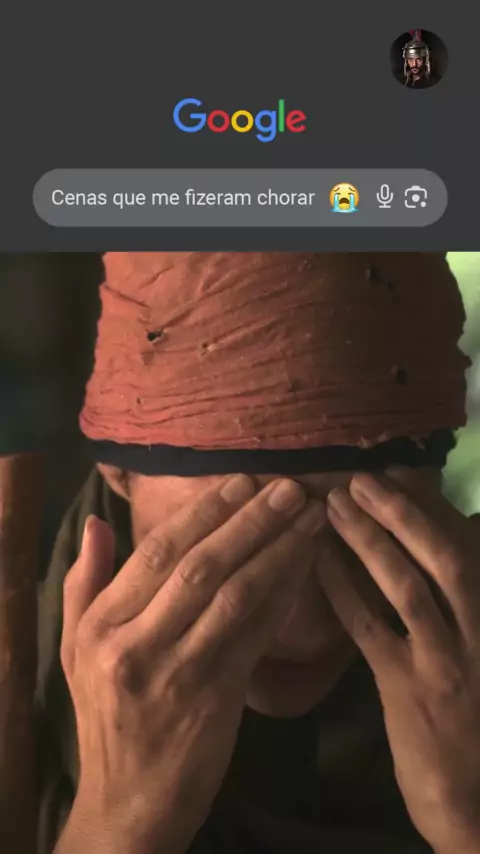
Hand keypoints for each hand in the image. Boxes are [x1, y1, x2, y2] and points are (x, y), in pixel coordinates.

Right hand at [58, 474, 324, 853]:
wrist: (128, 801)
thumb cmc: (104, 715)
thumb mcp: (74, 649)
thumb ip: (83, 583)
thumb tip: (96, 522)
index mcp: (101, 626)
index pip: (156, 552)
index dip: (205, 512)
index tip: (243, 481)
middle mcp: (137, 645)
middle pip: (202, 567)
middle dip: (252, 521)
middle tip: (290, 488)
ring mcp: (179, 673)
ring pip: (237, 596)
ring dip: (279, 552)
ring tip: (310, 518)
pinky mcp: (218, 698)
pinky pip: (257, 635)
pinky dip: (284, 597)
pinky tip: (307, 569)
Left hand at [318, 468, 479, 853]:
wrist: (477, 799)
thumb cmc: (478, 712)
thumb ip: (466, 598)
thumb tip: (452, 538)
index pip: (468, 547)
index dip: (431, 508)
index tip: (395, 475)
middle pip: (444, 556)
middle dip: (402, 512)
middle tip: (360, 479)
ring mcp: (445, 660)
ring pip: (408, 587)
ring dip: (369, 540)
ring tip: (334, 506)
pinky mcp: (407, 687)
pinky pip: (370, 628)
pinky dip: (342, 588)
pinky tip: (316, 560)